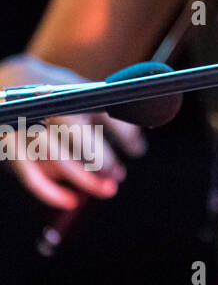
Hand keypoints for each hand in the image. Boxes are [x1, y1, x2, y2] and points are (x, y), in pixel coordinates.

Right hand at [0, 56, 144, 208]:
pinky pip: (31, 176)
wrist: (7, 83)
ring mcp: (25, 128)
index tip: (137, 150)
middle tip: (119, 175)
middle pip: (80, 138)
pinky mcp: (10, 147)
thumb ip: (108, 113)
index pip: (102, 114)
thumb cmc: (53, 92)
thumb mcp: (81, 92)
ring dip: (85, 179)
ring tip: (107, 189)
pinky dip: (51, 192)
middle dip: (104, 161)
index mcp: (67, 91)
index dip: (124, 134)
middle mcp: (45, 108)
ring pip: (59, 160)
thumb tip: (135, 142)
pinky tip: (71, 201)